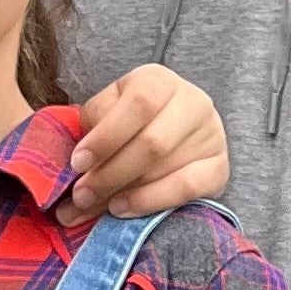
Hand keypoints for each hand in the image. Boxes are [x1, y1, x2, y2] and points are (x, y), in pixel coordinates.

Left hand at [72, 64, 228, 215]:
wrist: (172, 135)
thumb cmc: (127, 122)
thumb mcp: (106, 112)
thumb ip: (91, 131)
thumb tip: (71, 170)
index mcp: (159, 81)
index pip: (139, 104)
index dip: (106, 136)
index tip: (77, 163)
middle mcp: (192, 103)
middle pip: (152, 142)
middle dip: (110, 173)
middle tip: (81, 195)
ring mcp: (212, 135)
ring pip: (166, 168)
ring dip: (124, 192)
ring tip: (95, 206)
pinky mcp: (219, 168)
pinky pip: (188, 189)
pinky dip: (151, 201)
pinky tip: (124, 208)